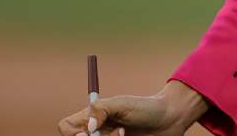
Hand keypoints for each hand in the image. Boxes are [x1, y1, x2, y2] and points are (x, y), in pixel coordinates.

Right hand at [56, 80, 207, 135]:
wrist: (171, 119)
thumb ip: (101, 110)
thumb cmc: (147, 108)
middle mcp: (96, 134)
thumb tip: (88, 128)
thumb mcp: (123, 103)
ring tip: (125, 135)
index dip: (71, 133)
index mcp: (91, 119)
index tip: (88, 134)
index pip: (66, 127)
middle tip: (117, 133)